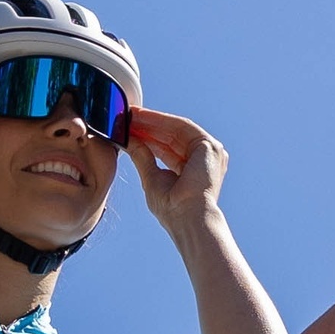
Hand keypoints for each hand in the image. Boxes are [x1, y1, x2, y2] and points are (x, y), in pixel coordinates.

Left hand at [126, 108, 228, 235]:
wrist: (188, 217)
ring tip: (130, 115)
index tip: (127, 128)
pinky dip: (162, 120)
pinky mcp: (209, 146)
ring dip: (152, 120)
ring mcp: (209, 152)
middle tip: (125, 117)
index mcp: (192, 170)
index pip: (167, 148)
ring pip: (176, 128)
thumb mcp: (151, 178)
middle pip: (171, 136)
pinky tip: (142, 117)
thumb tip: (128, 140)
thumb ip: (142, 157)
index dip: (147, 137)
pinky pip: (182, 126)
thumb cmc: (172, 209)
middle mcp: (202, 159)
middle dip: (147, 126)